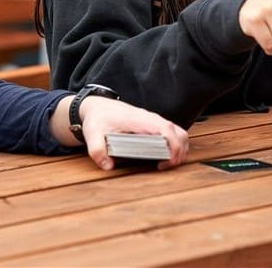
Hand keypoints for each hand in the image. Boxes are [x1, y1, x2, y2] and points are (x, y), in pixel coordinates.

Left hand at [63, 96, 187, 170]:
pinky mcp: (153, 125)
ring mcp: (153, 121)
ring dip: (179, 149)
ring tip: (167, 163)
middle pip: (179, 133)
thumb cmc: (98, 118)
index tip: (165, 163)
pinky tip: (164, 157)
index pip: (167, 130)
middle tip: (165, 166)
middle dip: (179, 152)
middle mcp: (151, 119)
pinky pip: (172, 133)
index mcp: (140, 120)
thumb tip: (108, 166)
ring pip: (178, 133)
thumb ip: (97, 150)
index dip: (173, 148)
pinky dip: (175, 146)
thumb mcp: (92, 133)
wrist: (97, 106)